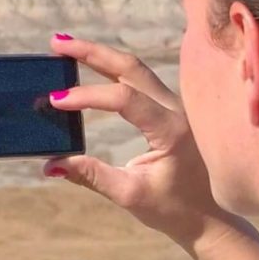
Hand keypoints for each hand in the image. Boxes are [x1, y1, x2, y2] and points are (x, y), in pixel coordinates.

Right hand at [42, 33, 239, 249]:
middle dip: (92, 52)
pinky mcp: (170, 108)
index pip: (124, 98)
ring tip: (65, 48)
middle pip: (131, 67)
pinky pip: (140, 80)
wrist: (208, 215)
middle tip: (56, 44)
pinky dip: (112, 69)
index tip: (55, 99)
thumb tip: (50, 164)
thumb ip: (91, 176)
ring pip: (136, 68)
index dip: (88, 96)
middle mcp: (177, 109)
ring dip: (101, 55)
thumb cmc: (173, 208)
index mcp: (171, 129)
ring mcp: (175, 105)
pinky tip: (90, 65)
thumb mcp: (129, 194)